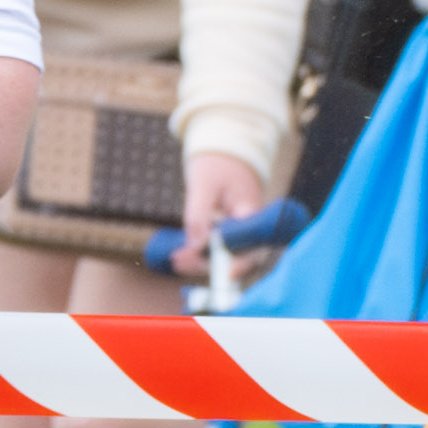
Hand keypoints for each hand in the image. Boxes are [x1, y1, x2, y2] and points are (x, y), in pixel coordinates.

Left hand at [173, 151, 273, 282]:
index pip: (252, 246)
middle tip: (180, 262)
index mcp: (251, 213)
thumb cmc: (217, 165)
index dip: (241, 264)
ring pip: (225, 256)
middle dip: (210, 266)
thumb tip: (195, 247)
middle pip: (237, 258)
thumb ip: (199, 215)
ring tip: (176, 260)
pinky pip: (218, 249)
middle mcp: (250, 227)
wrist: (225, 153)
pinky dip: (200, 254)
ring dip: (201, 262)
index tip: (226, 274)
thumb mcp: (203, 185)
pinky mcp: (229, 232)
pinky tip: (181, 255)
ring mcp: (240, 231)